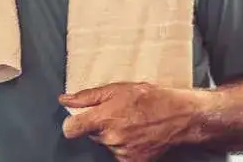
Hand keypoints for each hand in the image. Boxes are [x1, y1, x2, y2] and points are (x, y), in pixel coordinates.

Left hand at [59, 82, 200, 161]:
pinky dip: (124, 145)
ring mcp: (122, 152)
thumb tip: (64, 99)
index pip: (71, 129)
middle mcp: (111, 138)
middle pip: (91, 135)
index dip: (71, 124)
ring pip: (105, 143)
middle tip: (116, 114)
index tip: (77, 121)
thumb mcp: (116, 89)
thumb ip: (87, 97)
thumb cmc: (149, 98)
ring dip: (113, 135)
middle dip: (98, 125)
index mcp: (103, 119)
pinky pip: (118, 153)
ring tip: (130, 122)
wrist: (178, 116)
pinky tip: (135, 134)